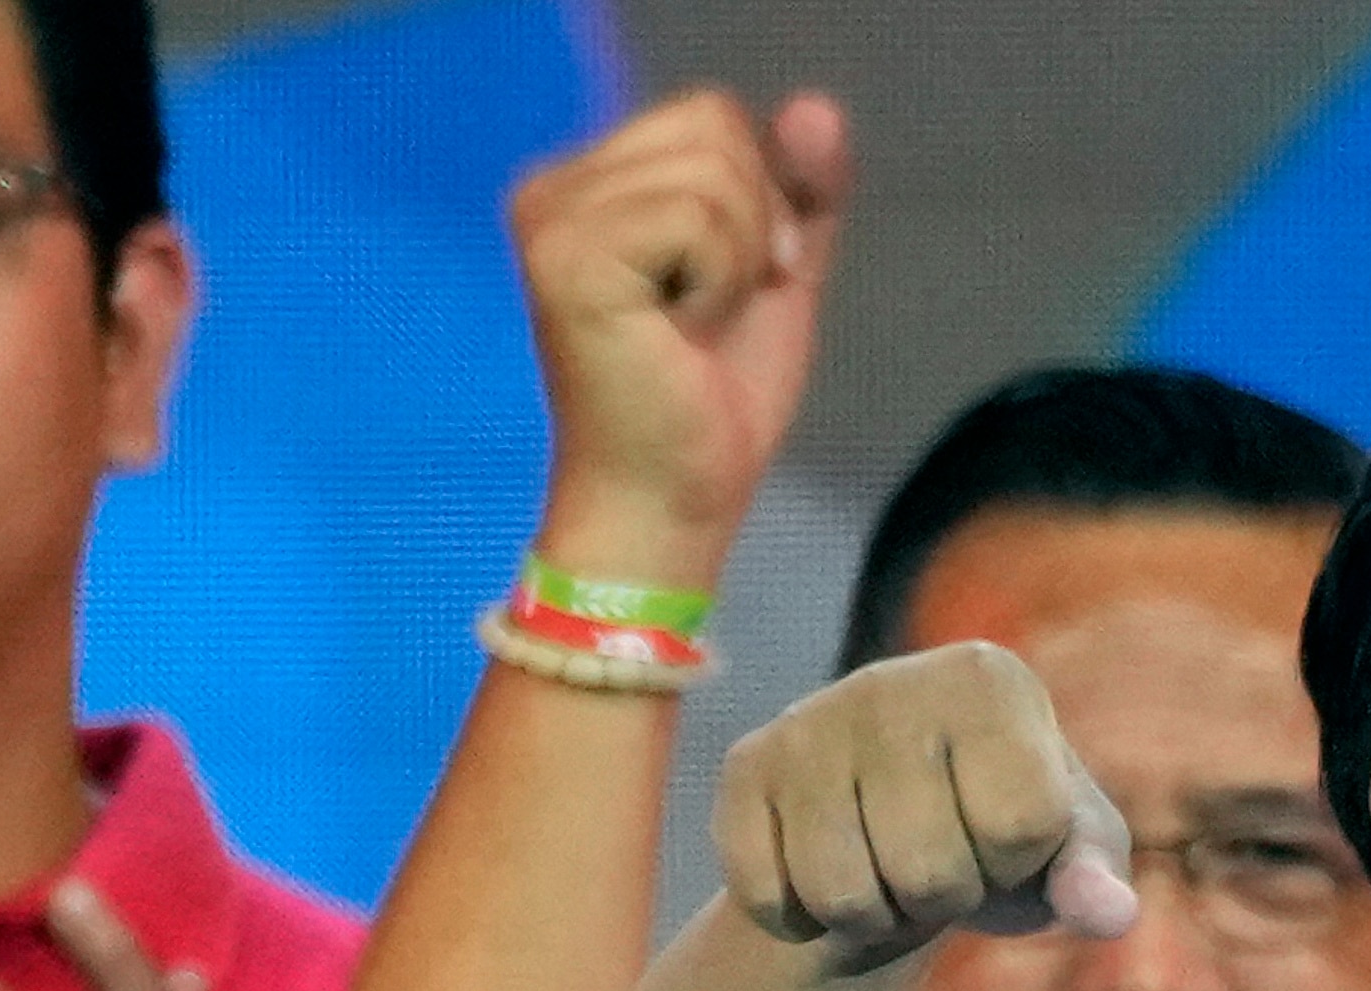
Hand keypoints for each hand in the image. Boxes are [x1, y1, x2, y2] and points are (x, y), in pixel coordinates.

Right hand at [514, 88, 850, 585]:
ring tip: (687, 328)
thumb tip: (819, 108)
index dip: (759, 203)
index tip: (728, 290)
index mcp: (588, 184)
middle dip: (751, 229)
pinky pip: (699, 218)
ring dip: (736, 264)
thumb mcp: (775, 279)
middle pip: (715, 127)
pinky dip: (719, 282)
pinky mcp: (568, 256)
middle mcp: (551, 187)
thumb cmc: (711, 404)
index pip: (712, 116)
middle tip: (706, 314)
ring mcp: (551, 217)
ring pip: (714, 172)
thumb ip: (798, 192)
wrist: (673, 502)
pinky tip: (677, 334)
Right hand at [714, 638, 1138, 973]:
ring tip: (889, 872)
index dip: (1019, 863)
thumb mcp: (1069, 851)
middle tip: (942, 864)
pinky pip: (772, 897)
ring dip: (876, 917)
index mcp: (991, 680)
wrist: (896, 823)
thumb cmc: (1004, 832)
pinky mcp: (746, 767)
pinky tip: (825, 876)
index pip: (1022, 824)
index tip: (1008, 838)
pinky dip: (806, 922)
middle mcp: (891, 680)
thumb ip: (1094, 877)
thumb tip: (1109, 914)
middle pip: (930, 870)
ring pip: (843, 893)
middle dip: (946, 898)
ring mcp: (808, 720)